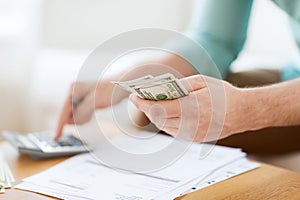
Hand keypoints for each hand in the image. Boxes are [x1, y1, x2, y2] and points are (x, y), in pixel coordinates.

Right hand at [55, 79, 126, 139]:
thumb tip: (71, 121)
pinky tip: (93, 110)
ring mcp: (79, 97)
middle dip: (78, 118)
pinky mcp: (84, 102)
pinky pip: (81, 114)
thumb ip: (81, 111)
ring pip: (75, 116)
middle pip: (69, 114)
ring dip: (84, 117)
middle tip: (90, 113)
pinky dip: (86, 116)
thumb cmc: (110, 90)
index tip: (56, 136)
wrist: (121, 86)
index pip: (64, 111)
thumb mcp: (95, 102)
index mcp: (73, 90)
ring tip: (94, 108)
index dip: (60, 125)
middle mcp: (74, 93)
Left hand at [130, 75, 246, 141]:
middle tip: (141, 99)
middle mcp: (189, 125)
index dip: (143, 103)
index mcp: (190, 108)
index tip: (134, 97)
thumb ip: (179, 86)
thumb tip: (161, 90)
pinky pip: (174, 131)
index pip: (158, 109)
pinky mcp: (195, 139)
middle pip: (158, 119)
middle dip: (147, 109)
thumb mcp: (201, 82)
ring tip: (153, 105)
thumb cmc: (223, 94)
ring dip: (156, 116)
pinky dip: (167, 122)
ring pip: (165, 126)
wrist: (243, 112)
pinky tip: (168, 113)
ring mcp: (192, 135)